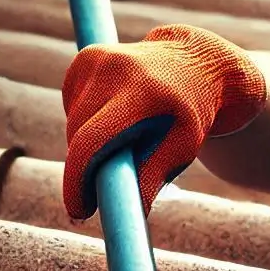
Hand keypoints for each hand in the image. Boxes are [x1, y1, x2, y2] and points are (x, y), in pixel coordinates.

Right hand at [61, 24, 265, 218]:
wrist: (195, 63)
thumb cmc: (191, 114)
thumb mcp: (183, 147)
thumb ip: (153, 177)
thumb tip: (128, 212)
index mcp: (143, 90)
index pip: (93, 140)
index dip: (79, 179)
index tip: (77, 211)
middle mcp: (113, 67)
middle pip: (79, 134)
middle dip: (85, 169)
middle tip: (102, 193)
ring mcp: (95, 58)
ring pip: (75, 122)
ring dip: (90, 145)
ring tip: (128, 141)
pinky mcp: (84, 59)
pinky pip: (75, 107)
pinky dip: (89, 123)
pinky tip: (119, 117)